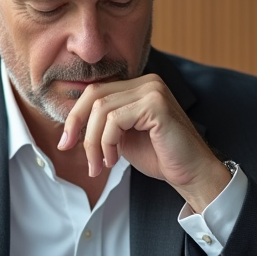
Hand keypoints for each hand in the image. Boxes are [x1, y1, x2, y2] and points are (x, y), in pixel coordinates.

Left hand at [57, 74, 230, 212]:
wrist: (191, 174)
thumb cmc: (159, 157)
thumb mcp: (122, 137)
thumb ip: (102, 124)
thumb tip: (70, 123)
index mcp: (139, 85)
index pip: (96, 91)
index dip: (75, 116)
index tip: (65, 141)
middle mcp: (147, 82)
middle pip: (94, 95)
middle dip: (77, 125)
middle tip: (68, 149)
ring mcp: (153, 90)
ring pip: (101, 110)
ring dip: (93, 142)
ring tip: (100, 164)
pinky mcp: (156, 105)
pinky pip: (115, 121)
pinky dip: (107, 143)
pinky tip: (114, 160)